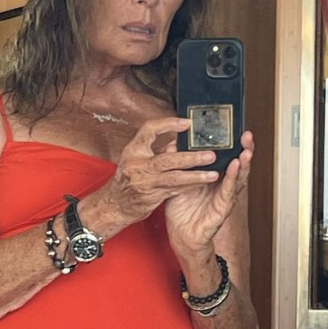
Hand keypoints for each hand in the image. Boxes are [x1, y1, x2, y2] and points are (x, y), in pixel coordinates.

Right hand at [97, 117, 223, 227]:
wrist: (114, 205)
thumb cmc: (127, 179)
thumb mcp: (136, 159)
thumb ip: (156, 149)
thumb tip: (177, 142)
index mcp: (133, 151)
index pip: (149, 130)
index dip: (168, 124)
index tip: (187, 123)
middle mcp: (137, 165)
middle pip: (167, 159)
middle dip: (191, 157)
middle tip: (210, 155)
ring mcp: (144, 183)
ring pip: (174, 178)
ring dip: (196, 176)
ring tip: (213, 174)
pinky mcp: (151, 197)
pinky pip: (174, 190)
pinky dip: (189, 186)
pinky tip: (202, 183)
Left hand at [164, 131, 254, 254]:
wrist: (181, 236)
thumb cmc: (182, 211)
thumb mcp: (177, 182)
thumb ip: (177, 164)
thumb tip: (173, 144)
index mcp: (212, 178)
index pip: (226, 157)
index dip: (232, 144)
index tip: (234, 129)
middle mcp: (222, 185)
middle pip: (237, 164)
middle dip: (244, 149)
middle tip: (246, 135)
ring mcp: (225, 196)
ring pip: (239, 177)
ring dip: (244, 162)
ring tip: (246, 149)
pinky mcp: (223, 208)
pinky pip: (229, 191)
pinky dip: (233, 178)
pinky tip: (235, 167)